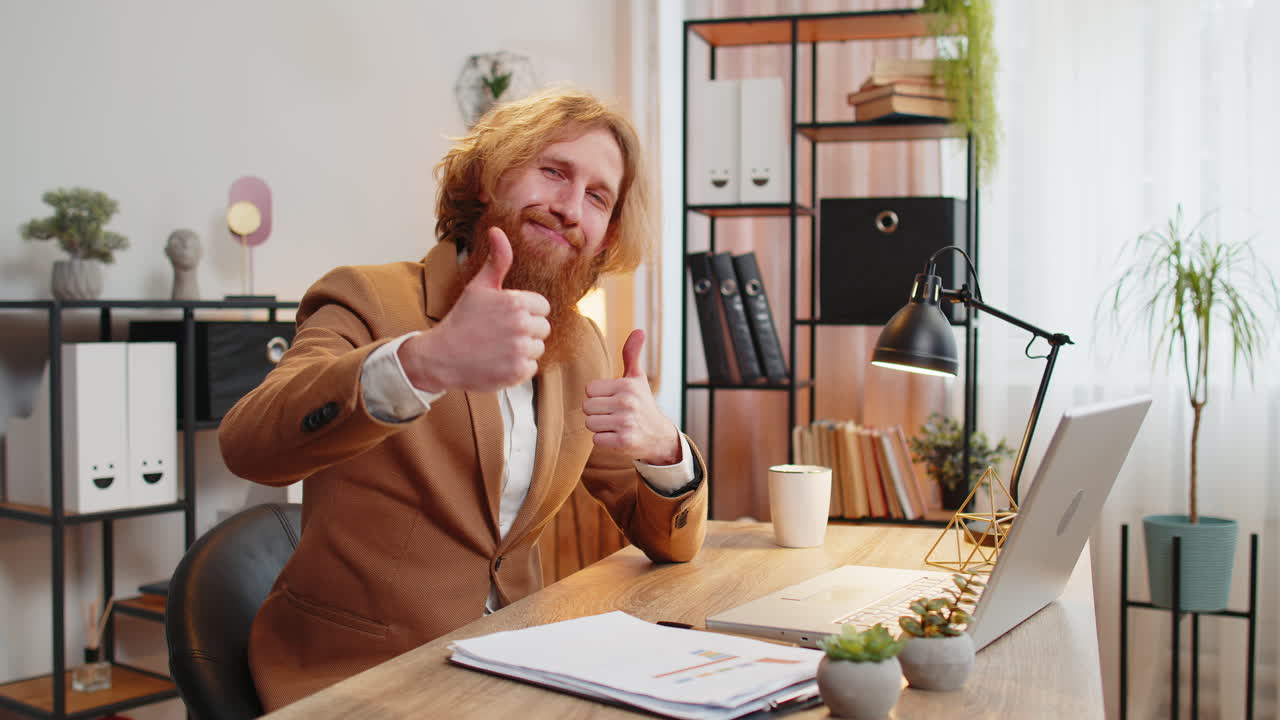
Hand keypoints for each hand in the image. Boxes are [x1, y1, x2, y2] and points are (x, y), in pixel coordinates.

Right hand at [399, 227, 550, 391]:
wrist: (440, 356)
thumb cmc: (462, 320)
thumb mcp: (479, 287)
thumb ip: (497, 260)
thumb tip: (498, 231)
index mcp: (517, 302)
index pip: (543, 307)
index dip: (526, 312)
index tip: (506, 317)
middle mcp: (521, 325)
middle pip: (543, 329)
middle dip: (526, 331)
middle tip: (501, 334)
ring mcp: (519, 350)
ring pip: (538, 349)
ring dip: (522, 350)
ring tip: (499, 348)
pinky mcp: (517, 373)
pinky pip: (531, 369)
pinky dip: (517, 369)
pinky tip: (498, 362)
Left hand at [583, 329, 681, 464]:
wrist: (659, 435)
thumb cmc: (642, 403)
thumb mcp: (637, 378)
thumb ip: (632, 354)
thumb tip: (639, 330)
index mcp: (626, 385)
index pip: (589, 389)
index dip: (597, 396)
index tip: (611, 399)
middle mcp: (626, 402)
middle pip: (587, 407)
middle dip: (596, 412)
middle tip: (612, 413)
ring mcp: (626, 422)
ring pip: (590, 423)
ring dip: (599, 426)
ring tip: (614, 424)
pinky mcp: (624, 441)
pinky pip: (596, 439)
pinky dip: (604, 440)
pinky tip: (617, 436)